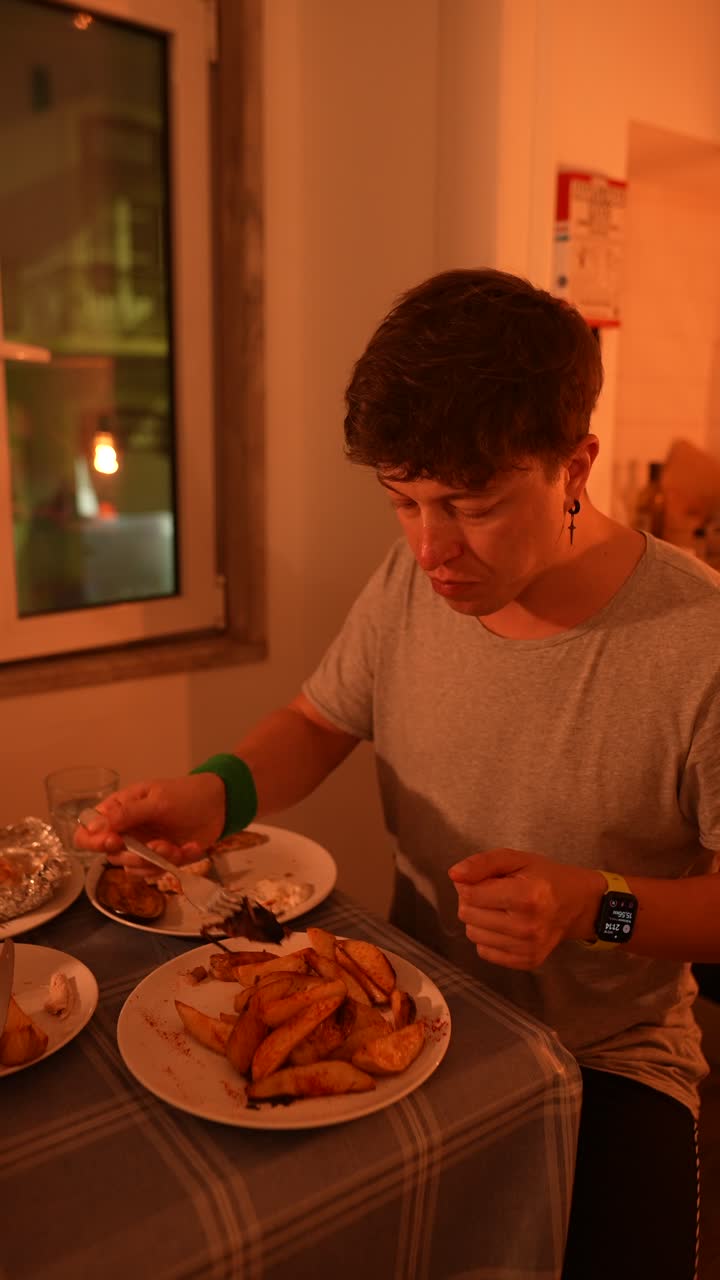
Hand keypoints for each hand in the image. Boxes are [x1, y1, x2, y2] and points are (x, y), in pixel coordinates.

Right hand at [74, 774, 225, 870]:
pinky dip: (173, 863)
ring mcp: (142, 847)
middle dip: (135, 855)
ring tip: (176, 847)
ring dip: (155, 862)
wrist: (220, 804)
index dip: (94, 842)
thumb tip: (93, 826)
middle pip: (111, 856)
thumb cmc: (185, 794)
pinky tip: (189, 848)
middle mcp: (126, 831)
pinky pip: (155, 872)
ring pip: (132, 869)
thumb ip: (127, 814)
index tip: (115, 842)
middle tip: (157, 846)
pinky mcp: (160, 859)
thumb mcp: (157, 800)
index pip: (87, 832)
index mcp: (118, 811)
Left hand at [448, 849, 605, 969]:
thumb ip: (483, 863)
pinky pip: (484, 951)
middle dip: (471, 900)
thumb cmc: (545, 877)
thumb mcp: (516, 859)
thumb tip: (454, 875)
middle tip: (491, 893)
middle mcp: (527, 926)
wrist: (577, 905)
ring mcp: (528, 948)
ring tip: (498, 908)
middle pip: (468, 915)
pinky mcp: (527, 961)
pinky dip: (488, 937)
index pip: (471, 894)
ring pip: (473, 934)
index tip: (483, 880)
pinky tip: (504, 925)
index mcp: (527, 896)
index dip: (469, 883)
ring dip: (478, 919)